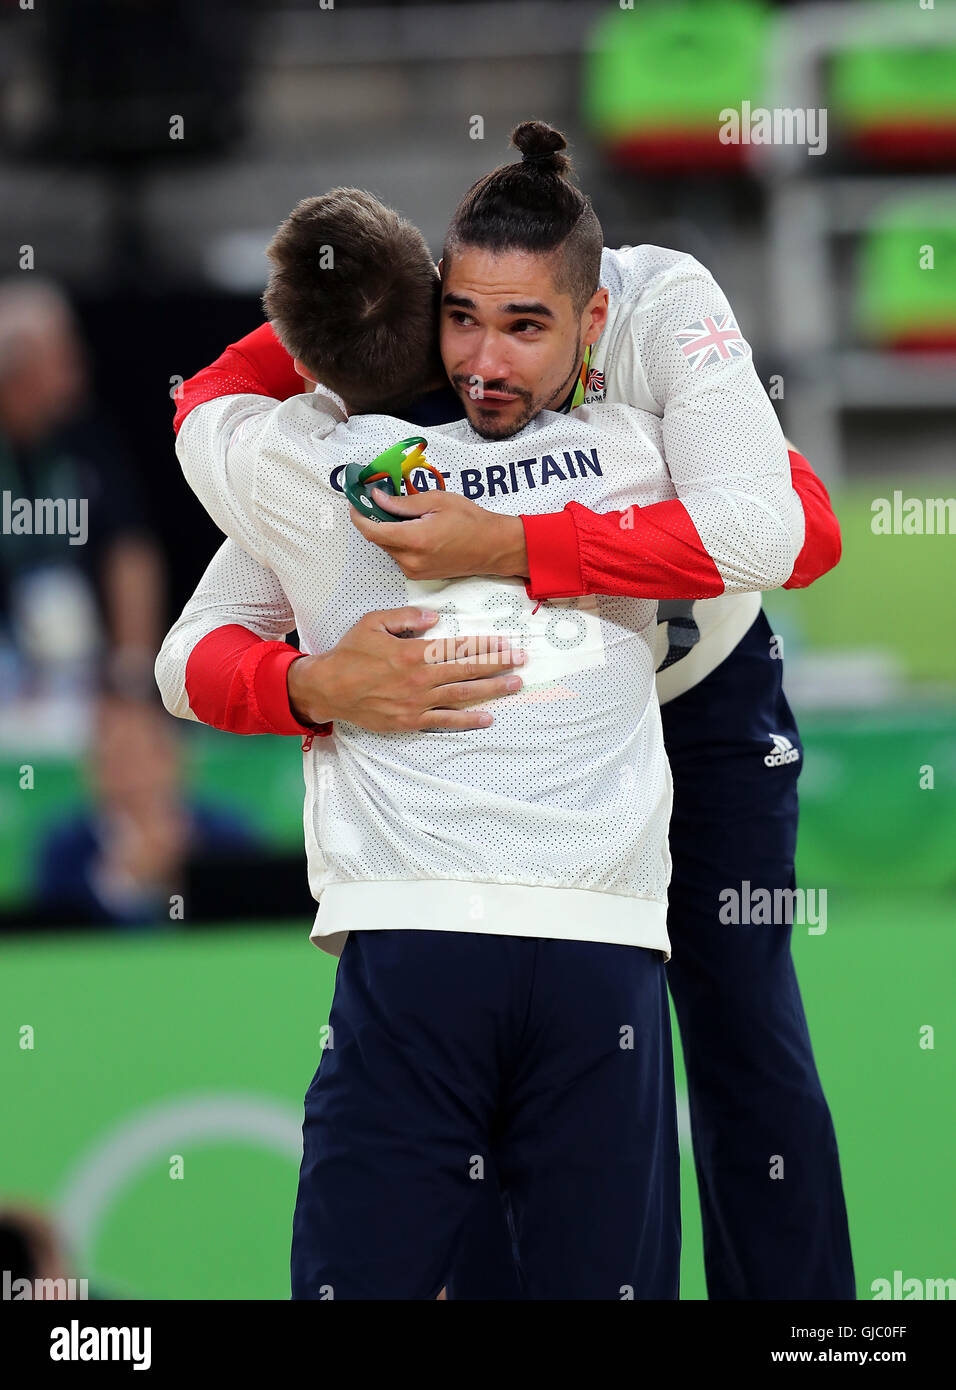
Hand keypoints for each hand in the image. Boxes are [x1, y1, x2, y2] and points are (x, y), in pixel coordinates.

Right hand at [287, 605, 526, 731]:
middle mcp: (420, 678)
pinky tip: (488, 717)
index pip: (458, 648)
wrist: (328, 688)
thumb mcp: (373, 623)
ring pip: (462, 696)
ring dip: (491, 690)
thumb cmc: (350, 653)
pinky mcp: (410, 721)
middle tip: (521, 661)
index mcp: (413, 652)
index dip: (484, 645)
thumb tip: (434, 618)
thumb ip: (406, 618)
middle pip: (467, 671)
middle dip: (497, 665)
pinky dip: (467, 720)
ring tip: (514, 685)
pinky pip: (444, 721)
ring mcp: (417, 703)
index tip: (505, 642)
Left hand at [349, 488, 528, 580]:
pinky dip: (398, 541)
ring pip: (388, 548)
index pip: (372, 531)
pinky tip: (413, 529)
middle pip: (378, 539)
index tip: (356, 503)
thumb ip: (403, 502)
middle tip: (379, 500)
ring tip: (404, 514)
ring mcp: (414, 571)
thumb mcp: (436, 501)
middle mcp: (411, 560)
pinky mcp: (418, 576)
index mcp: (415, 540)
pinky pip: (399, 556)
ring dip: (388, 531)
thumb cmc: (470, 520)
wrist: (492, 547)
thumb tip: (377, 498)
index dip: (359, 516)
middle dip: (374, 520)